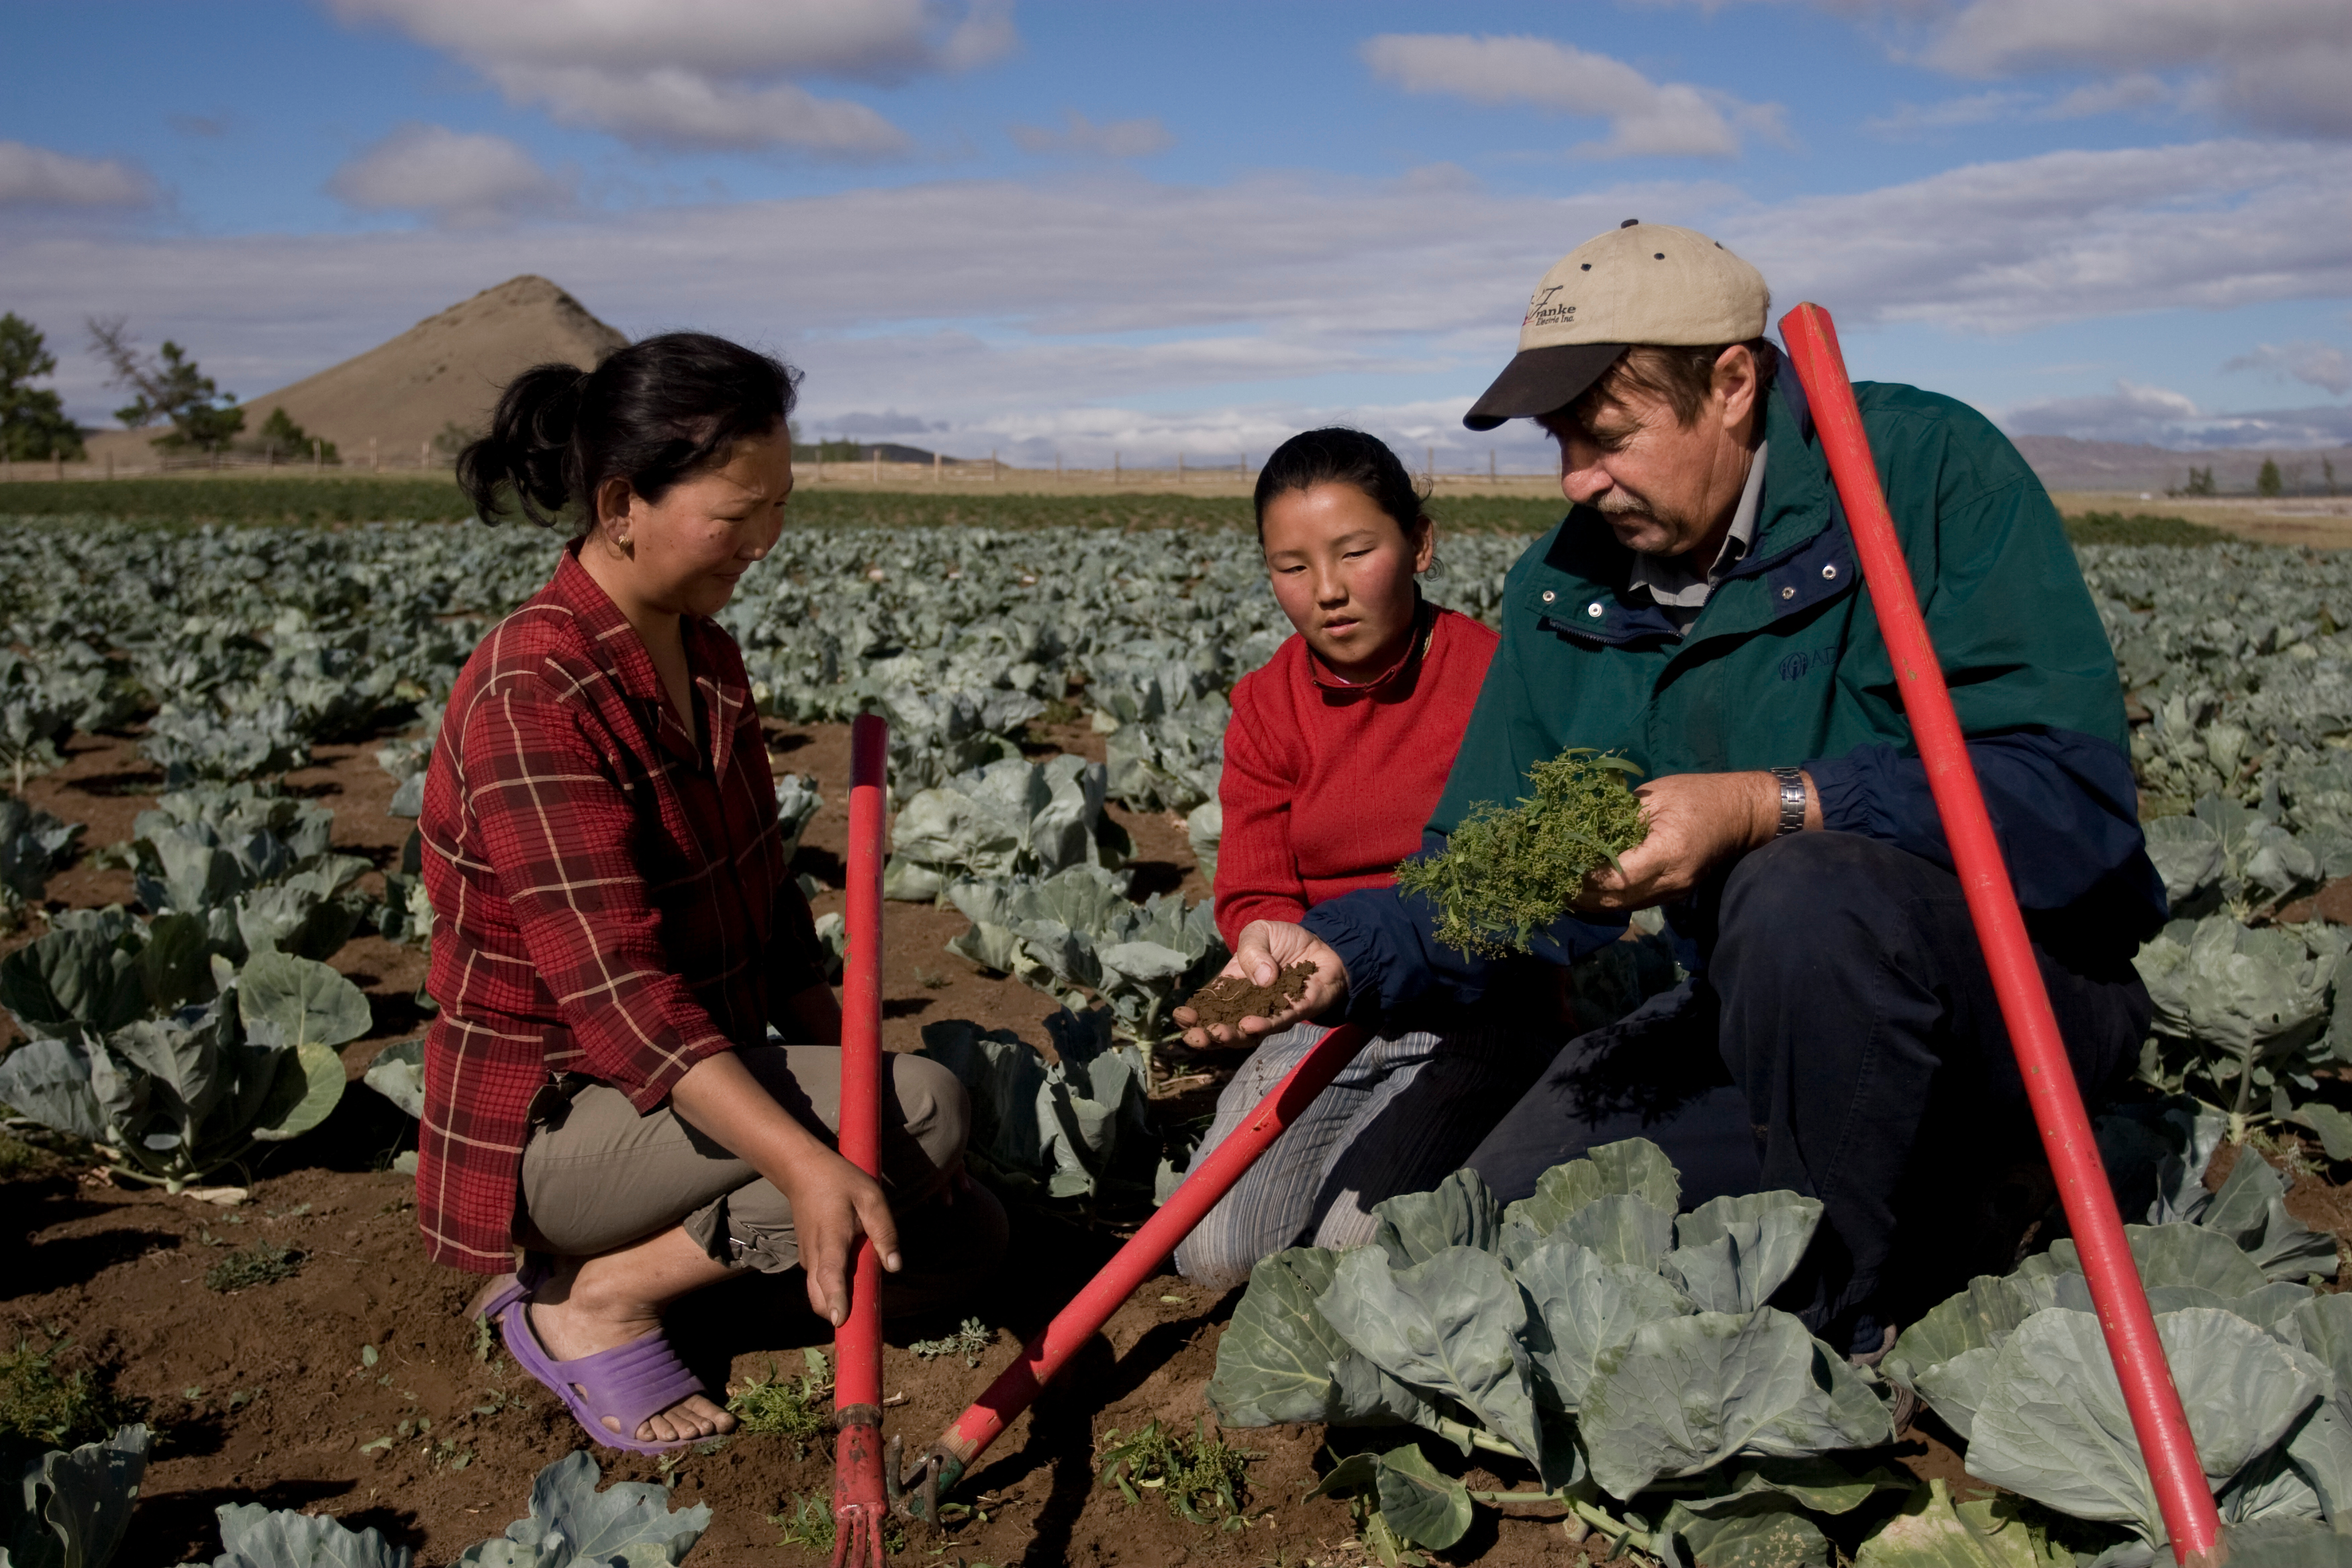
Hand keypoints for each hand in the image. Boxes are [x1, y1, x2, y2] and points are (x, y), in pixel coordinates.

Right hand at [775, 1145, 901, 1325]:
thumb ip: (884, 1232)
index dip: (836, 1299)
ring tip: (859, 1306)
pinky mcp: (806, 1257)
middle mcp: (814, 1253)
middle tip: (862, 1323)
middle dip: (836, 1313)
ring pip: (816, 1292)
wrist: (803, 1171)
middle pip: (818, 1296)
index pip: (830, 1274)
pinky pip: (817, 1281)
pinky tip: (850, 1283)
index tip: (841, 1321)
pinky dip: (830, 1290)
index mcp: (832, 1238)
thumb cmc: (842, 1182)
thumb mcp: (871, 1198)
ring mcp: (806, 1257)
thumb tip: (895, 1267)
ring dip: (833, 1303)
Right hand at [1172, 920, 1347, 1047]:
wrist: (1323, 944)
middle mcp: (1249, 1005)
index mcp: (1233, 986)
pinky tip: (1251, 1026)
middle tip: (1195, 1038)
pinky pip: (1279, 1021)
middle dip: (1208, 1034)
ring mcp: (1271, 1011)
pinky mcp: (1296, 1012)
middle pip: (1225, 1025)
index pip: (1209, 1004)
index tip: (1182, 1017)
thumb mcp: (1259, 933)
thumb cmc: (1285, 941)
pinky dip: (1265, 1025)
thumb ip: (1251, 950)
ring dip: (1233, 1036)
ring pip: (1249, 1031)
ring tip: (1218, 1034)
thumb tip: (1260, 978)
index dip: (1194, 1013)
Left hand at [1577, 770, 1814, 910]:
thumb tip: (1577, 829)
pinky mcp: (1675, 894)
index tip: (1556, 864)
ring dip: (1591, 901)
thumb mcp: (1654, 795)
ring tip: (1561, 886)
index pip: (1615, 876)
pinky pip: (1635, 902)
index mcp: (1667, 852)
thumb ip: (1617, 816)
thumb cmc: (1698, 795)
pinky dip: (1609, 898)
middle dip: (1580, 894)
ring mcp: (1675, 892)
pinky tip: (1588, 888)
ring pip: (1623, 906)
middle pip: (1616, 899)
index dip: (1583, 875)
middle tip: (1549, 881)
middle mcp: (1671, 881)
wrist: (1742, 814)